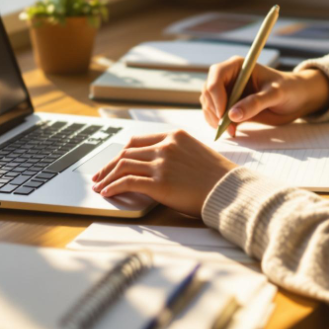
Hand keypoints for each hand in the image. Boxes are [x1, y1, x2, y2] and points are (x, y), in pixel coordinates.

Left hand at [91, 130, 236, 216]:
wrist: (230, 190)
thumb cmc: (217, 176)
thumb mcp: (196, 153)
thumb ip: (175, 153)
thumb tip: (155, 164)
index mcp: (174, 136)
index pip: (138, 140)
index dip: (121, 152)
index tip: (114, 162)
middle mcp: (166, 146)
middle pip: (126, 152)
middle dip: (109, 165)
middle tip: (99, 175)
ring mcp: (161, 163)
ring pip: (123, 165)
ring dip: (107, 176)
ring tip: (99, 185)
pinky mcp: (159, 183)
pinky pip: (127, 182)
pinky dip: (113, 187)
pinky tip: (107, 192)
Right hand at [201, 58, 328, 134]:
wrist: (297, 98)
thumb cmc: (289, 89)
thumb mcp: (275, 94)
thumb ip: (255, 103)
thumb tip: (232, 115)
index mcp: (238, 66)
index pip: (216, 76)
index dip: (216, 95)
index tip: (224, 114)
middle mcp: (229, 77)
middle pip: (208, 92)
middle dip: (214, 110)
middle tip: (227, 128)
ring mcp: (228, 92)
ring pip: (209, 104)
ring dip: (214, 119)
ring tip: (231, 131)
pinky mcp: (230, 106)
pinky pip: (216, 115)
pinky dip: (219, 124)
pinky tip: (232, 131)